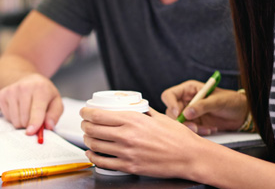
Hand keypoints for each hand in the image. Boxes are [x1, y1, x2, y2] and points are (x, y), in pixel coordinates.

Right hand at [0, 73, 62, 133]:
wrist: (28, 80)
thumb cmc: (43, 93)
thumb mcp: (56, 101)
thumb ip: (54, 115)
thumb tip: (49, 126)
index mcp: (40, 88)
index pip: (36, 110)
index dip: (34, 122)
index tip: (30, 132)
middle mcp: (24, 87)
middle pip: (24, 118)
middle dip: (30, 124)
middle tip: (35, 118)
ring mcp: (11, 91)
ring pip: (15, 120)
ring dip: (22, 122)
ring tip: (27, 113)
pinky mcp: (2, 95)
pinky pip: (8, 117)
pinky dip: (14, 118)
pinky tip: (18, 109)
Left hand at [80, 107, 206, 178]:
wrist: (190, 157)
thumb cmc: (177, 137)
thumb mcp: (158, 116)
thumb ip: (141, 111)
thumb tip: (131, 106)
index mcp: (132, 120)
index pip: (97, 115)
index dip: (86, 113)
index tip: (84, 112)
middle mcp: (126, 135)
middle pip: (92, 129)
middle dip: (84, 126)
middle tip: (85, 124)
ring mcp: (126, 152)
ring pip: (94, 145)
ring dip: (87, 140)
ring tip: (88, 137)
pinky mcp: (129, 166)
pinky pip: (102, 162)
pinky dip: (93, 156)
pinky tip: (92, 153)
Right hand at [162, 81, 247, 134]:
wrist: (242, 113)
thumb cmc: (231, 101)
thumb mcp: (218, 101)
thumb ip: (202, 106)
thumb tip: (186, 113)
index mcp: (188, 90)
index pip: (169, 95)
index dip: (171, 104)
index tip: (178, 114)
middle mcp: (186, 101)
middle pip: (171, 112)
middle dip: (182, 121)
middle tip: (194, 127)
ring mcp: (190, 113)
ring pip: (180, 123)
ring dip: (192, 128)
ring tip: (206, 129)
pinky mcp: (195, 122)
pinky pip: (190, 129)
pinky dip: (199, 132)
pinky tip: (210, 129)